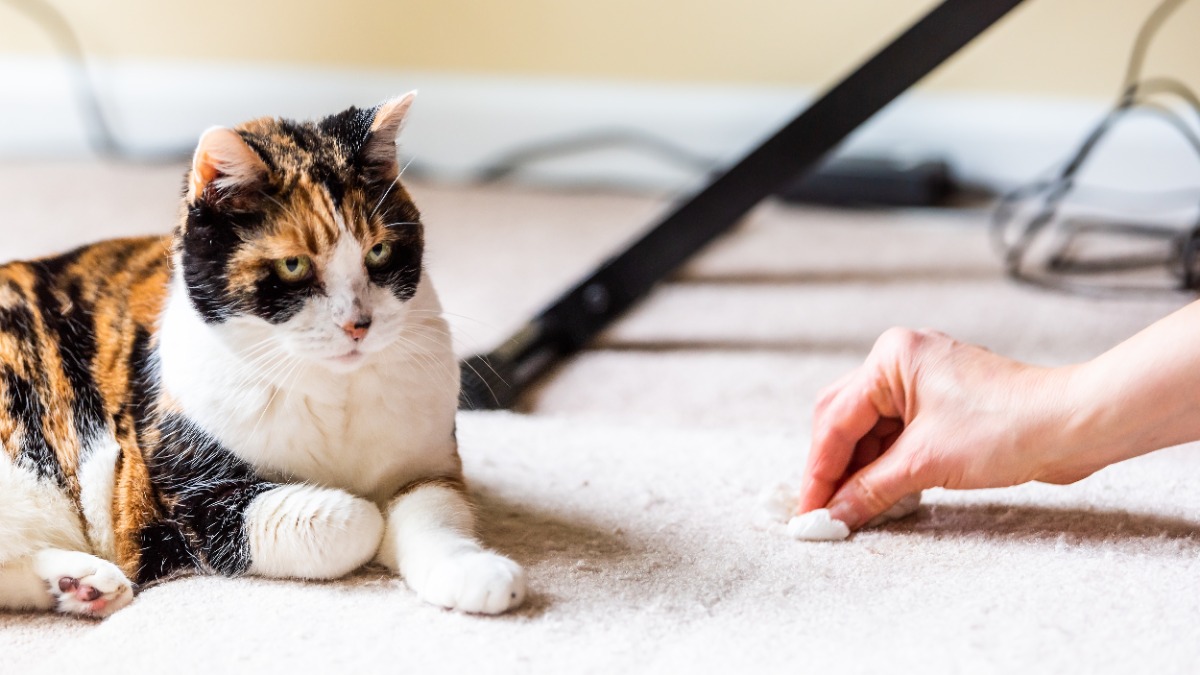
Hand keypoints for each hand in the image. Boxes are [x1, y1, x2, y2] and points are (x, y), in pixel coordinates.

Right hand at [799, 328, 1089, 529]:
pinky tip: (877, 495)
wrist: (1075, 426)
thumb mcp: (926, 463)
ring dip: (859, 470)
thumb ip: (870, 489)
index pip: (836, 420)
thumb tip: (833, 515)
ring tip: (848, 511)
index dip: (819, 471)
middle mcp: (901, 362)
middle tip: (820, 511)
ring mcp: (922, 382)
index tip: (807, 510)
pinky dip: (885, 466)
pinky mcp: (941, 405)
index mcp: (890, 358)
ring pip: (870, 430)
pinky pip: (896, 436)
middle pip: (844, 419)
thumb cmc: (1009, 427)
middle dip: (832, 468)